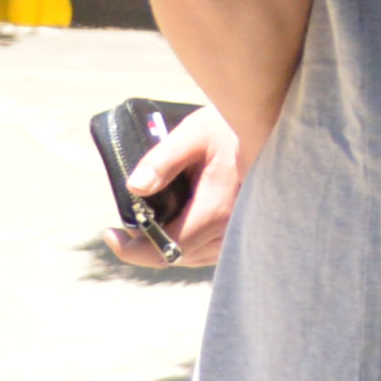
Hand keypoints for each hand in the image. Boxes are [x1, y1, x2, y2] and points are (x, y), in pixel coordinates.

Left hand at [106, 106, 240, 268]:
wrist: (271, 124)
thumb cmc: (229, 127)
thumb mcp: (193, 134)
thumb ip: (162, 160)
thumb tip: (134, 187)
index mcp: (216, 210)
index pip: (165, 250)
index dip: (131, 251)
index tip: (109, 234)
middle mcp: (232, 228)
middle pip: (176, 256)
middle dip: (145, 245)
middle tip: (126, 224)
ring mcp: (241, 230)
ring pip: (193, 257)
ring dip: (166, 245)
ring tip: (148, 222)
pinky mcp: (245, 228)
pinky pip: (209, 250)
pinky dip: (187, 243)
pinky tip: (177, 222)